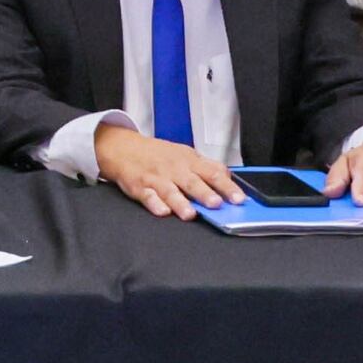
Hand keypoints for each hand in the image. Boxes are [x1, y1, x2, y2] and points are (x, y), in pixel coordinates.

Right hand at [92, 118, 240, 218]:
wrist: (123, 148)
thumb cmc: (157, 154)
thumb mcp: (185, 154)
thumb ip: (207, 167)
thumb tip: (229, 177)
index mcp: (189, 161)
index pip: (212, 173)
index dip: (227, 187)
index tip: (239, 199)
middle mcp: (174, 169)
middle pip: (192, 182)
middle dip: (205, 194)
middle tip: (217, 204)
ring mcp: (156, 178)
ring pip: (170, 191)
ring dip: (180, 202)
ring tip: (190, 214)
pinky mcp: (139, 187)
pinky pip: (147, 196)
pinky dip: (154, 204)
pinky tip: (162, 211)